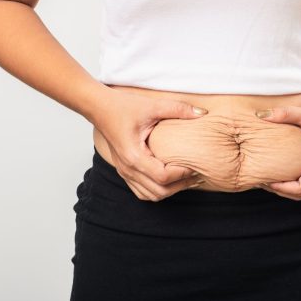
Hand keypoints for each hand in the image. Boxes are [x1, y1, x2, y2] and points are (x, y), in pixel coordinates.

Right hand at [91, 88, 208, 201]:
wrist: (99, 107)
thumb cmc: (121, 106)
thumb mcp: (152, 105)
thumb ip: (178, 109)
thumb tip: (201, 113)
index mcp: (133, 155)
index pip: (163, 176)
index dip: (182, 174)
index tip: (195, 165)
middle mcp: (127, 169)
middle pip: (159, 191)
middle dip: (181, 185)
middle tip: (197, 175)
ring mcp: (124, 172)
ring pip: (150, 195)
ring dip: (170, 190)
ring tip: (186, 179)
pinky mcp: (124, 170)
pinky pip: (142, 191)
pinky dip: (157, 190)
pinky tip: (170, 179)